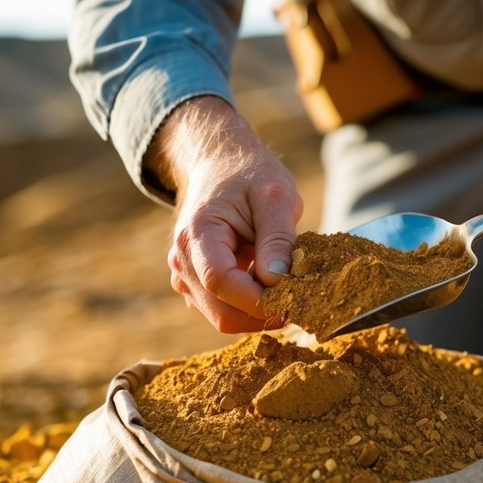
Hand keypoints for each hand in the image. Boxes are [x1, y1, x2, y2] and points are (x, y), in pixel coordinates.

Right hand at [146, 96, 302, 331]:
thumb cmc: (251, 175)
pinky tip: (270, 284)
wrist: (222, 165)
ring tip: (287, 286)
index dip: (258, 299)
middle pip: (221, 311)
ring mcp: (186, 275)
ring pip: (224, 316)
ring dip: (258, 311)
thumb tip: (276, 280)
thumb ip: (277, 238)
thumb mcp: (276, 196)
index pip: (221, 282)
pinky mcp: (197, 284)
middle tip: (300, 299)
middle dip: (262, 312)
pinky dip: (251, 305)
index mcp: (197, 234)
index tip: (294, 298)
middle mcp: (182, 260)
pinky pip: (225, 309)